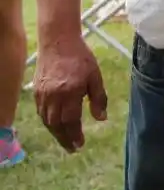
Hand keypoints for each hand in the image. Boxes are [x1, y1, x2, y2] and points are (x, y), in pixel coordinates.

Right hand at [34, 35, 107, 152]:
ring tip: (65, 139)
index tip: (80, 145)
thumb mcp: (95, 76)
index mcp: (70, 92)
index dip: (75, 134)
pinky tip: (55, 125)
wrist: (58, 41)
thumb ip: (99, 98)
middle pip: (56, 124)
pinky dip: (48, 122)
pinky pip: (41, 112)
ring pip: (47, 120)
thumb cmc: (81, 57)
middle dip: (65, 138)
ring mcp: (42, 94)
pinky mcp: (36, 91)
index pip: (71, 120)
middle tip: (73, 148)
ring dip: (56, 132)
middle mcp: (54, 96)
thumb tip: (101, 119)